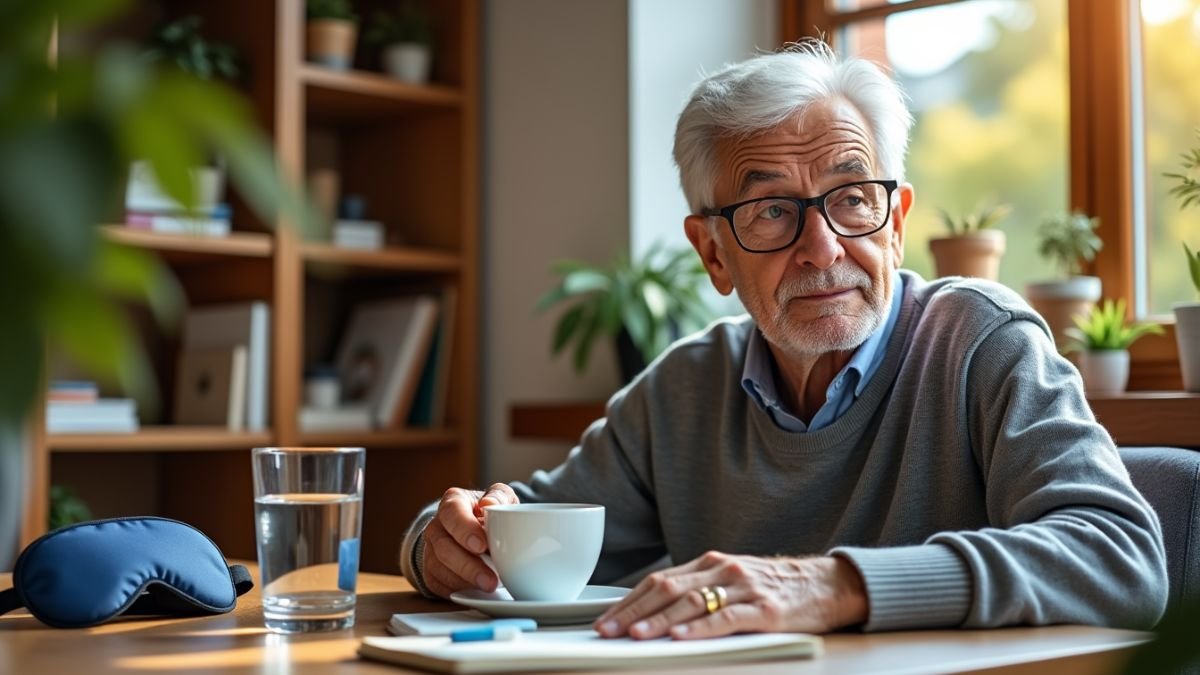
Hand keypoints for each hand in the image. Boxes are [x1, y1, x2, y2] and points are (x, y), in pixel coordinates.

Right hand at [420, 483, 518, 598]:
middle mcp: (436, 525)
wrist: (477, 528)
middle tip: (490, 579)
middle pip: (443, 546)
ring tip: (489, 586)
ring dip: (464, 581)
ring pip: (439, 568)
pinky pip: (438, 584)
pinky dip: (457, 589)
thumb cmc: (490, 513)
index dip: (464, 530)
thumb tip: (489, 504)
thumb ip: (498, 496)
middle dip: (467, 565)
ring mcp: (431, 549)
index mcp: (453, 502)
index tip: (481, 545)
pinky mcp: (431, 571)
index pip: (451, 513)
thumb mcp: (501, 497)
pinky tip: (476, 590)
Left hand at [593, 552, 866, 639]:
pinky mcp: (765, 609)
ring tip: (636, 635)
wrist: (827, 583)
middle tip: (608, 631)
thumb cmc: (775, 587)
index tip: (605, 619)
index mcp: (710, 562)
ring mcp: (744, 587)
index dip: (629, 601)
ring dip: (659, 621)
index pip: (659, 581)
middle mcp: (722, 569)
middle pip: (668, 589)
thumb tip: (654, 610)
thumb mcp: (732, 581)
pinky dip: (700, 627)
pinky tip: (681, 636)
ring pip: (692, 602)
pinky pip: (727, 617)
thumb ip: (698, 589)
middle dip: (633, 612)